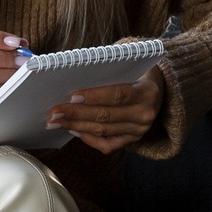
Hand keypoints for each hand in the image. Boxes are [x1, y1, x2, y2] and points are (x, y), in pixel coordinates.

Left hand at [47, 64, 165, 152]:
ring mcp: (139, 131)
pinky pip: (107, 145)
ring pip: (102, 130)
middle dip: (76, 113)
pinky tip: (73, 130)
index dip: (94, 97)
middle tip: (54, 111)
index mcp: (147, 92)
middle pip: (106, 115)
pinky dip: (88, 138)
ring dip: (76, 126)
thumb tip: (73, 77)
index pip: (118, 95)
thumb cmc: (136, 72)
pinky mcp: (132, 140)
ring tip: (56, 121)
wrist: (157, 90)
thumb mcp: (129, 66)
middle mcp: (145, 114)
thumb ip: (107, 71)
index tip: (72, 96)